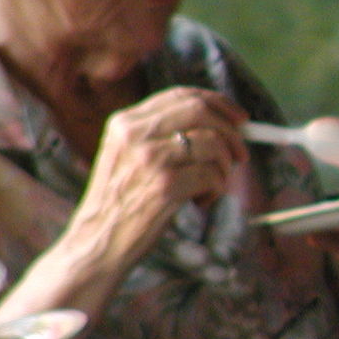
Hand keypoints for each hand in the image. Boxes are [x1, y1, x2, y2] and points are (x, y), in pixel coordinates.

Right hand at [64, 86, 248, 276]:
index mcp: (125, 122)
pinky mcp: (165, 186)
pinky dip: (216, 190)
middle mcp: (134, 134)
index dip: (218, 103)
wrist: (97, 242)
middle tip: (241, 155)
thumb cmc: (123, 200)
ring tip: (209, 186)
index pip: (181, 95)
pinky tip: (199, 201)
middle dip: (231, 132)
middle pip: (201, 111)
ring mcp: (149, 159)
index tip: (240, 118)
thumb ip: (165, 134)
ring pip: (213, 144)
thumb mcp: (130, 155)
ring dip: (223, 168)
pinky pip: (213, 176)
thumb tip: (226, 124)